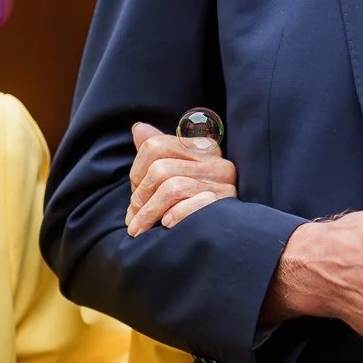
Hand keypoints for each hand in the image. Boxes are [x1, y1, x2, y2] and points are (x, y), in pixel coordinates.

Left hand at [124, 121, 239, 235]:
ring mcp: (223, 185)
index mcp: (203, 148)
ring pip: (171, 188)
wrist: (230, 233)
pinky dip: (174, 215)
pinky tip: (166, 225)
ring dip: (148, 213)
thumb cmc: (197, 202)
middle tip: (132, 217)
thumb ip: (159, 151)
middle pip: (160, 169)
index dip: (136, 170)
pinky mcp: (225, 207)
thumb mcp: (177, 173)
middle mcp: (216, 163)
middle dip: (139, 196)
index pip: (156, 146)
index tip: (134, 194)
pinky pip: (192, 205)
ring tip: (138, 229)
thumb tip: (138, 128)